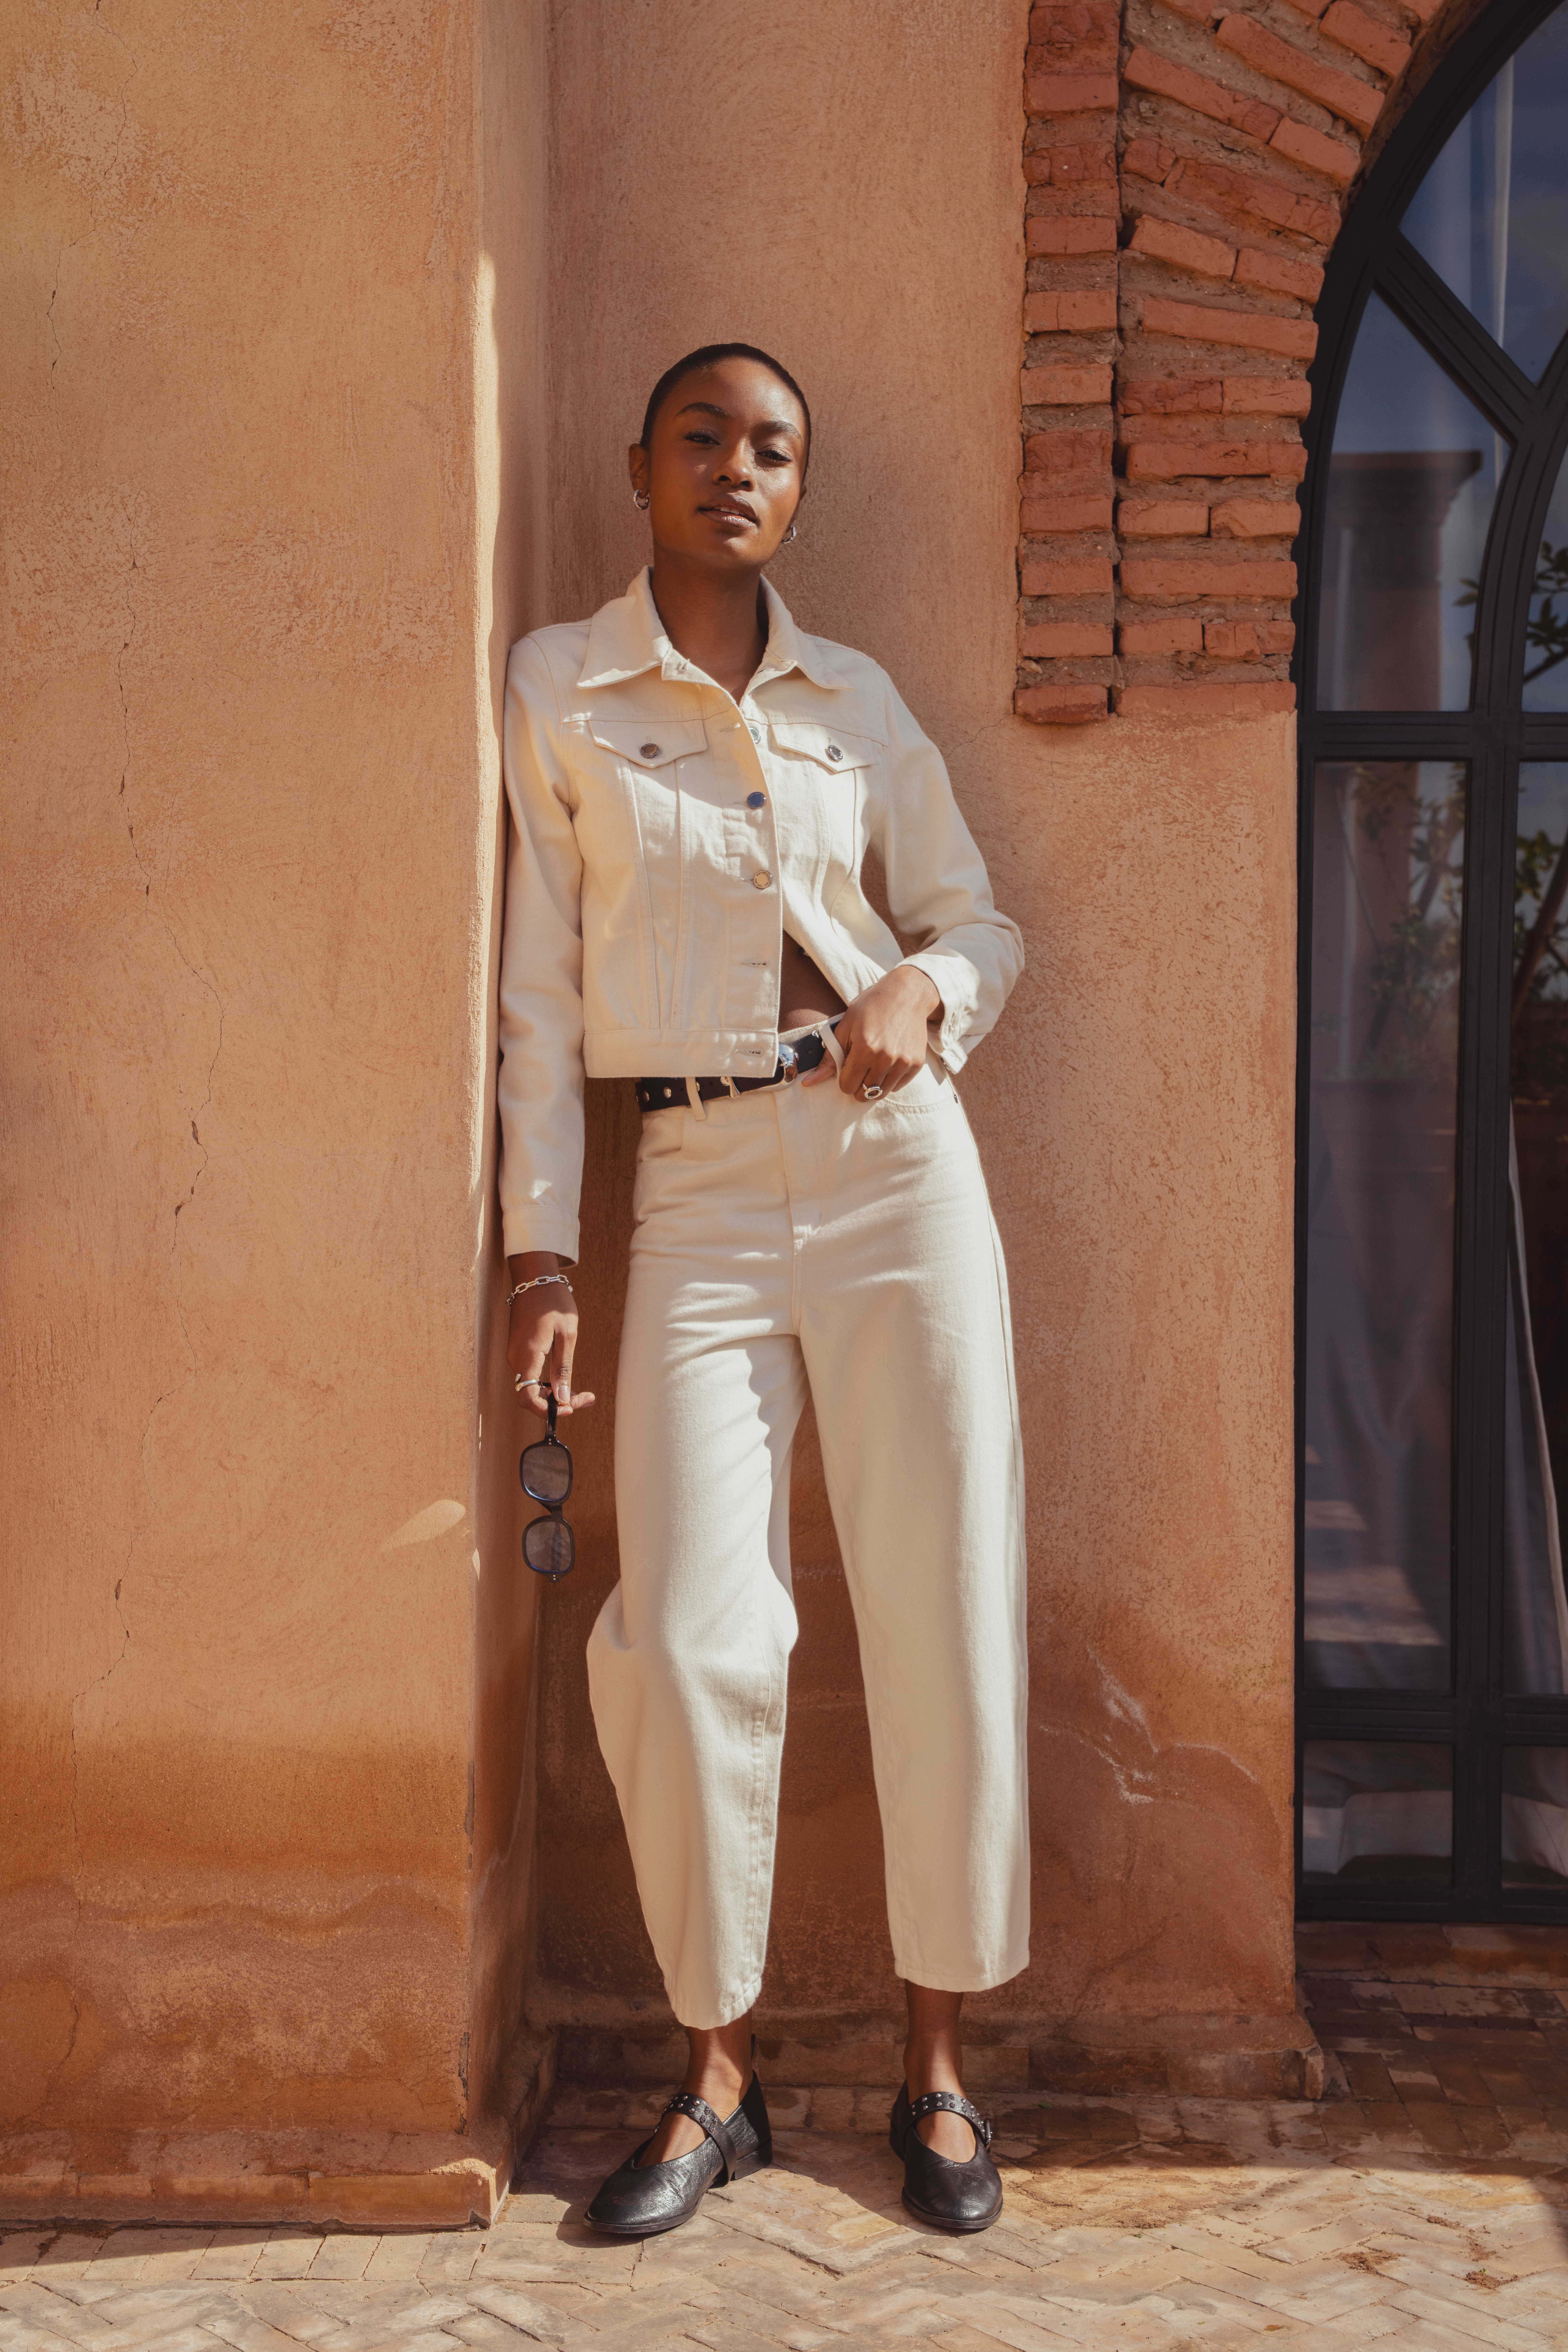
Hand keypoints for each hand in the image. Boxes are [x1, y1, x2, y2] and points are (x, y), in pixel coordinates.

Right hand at [507, 1253, 594, 1419]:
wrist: (535, 1278)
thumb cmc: (554, 1303)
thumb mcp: (566, 1335)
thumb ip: (563, 1369)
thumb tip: (562, 1398)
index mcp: (528, 1356)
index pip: (527, 1398)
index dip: (547, 1410)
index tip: (571, 1407)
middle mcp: (516, 1359)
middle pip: (530, 1395)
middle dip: (556, 1404)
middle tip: (585, 1399)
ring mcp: (515, 1354)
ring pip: (530, 1386)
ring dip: (553, 1394)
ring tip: (580, 1392)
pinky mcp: (518, 1349)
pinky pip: (529, 1374)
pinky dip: (546, 1382)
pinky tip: (563, 1379)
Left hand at [801, 963, 940, 1097]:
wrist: (906, 994)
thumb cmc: (871, 1007)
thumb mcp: (845, 1027)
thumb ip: (828, 1058)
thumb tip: (807, 1083)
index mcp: (865, 1048)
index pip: (847, 1086)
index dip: (844, 1078)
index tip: (848, 1066)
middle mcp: (886, 1058)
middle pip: (864, 1094)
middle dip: (858, 1084)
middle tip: (860, 1066)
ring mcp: (903, 1062)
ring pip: (881, 1093)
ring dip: (873, 1084)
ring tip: (873, 1064)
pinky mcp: (916, 1064)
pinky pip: (897, 1086)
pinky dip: (889, 1080)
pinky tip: (888, 1061)